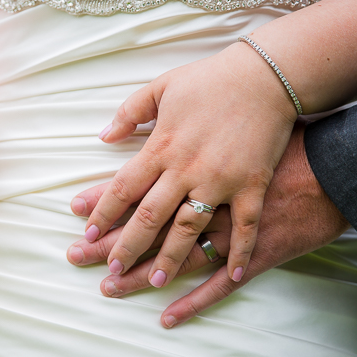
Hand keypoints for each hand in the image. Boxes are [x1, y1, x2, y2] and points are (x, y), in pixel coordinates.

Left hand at [82, 42, 297, 286]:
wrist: (269, 75)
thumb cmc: (212, 79)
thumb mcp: (163, 86)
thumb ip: (130, 112)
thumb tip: (103, 136)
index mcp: (161, 146)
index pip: (122, 187)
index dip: (103, 213)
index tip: (87, 233)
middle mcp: (186, 169)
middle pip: (149, 216)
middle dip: (127, 246)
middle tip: (109, 269)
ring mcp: (220, 181)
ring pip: (189, 229)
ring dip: (170, 258)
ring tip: (155, 281)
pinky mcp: (253, 186)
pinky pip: (245, 226)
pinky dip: (238, 252)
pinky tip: (230, 273)